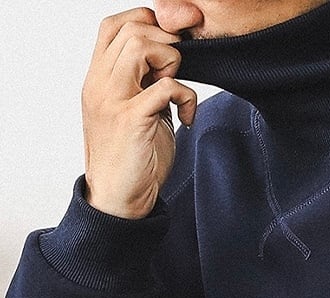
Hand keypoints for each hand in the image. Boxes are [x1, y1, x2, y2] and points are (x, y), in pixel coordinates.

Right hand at [82, 8, 196, 218]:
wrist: (119, 198)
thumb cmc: (132, 155)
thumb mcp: (135, 109)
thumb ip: (145, 81)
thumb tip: (170, 57)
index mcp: (98, 78)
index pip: (114, 25)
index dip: (147, 25)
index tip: (170, 49)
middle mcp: (100, 84)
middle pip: (132, 29)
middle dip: (166, 43)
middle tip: (176, 73)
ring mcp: (113, 100)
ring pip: (143, 46)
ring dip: (172, 62)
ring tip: (176, 91)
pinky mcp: (132, 119)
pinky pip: (167, 86)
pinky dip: (187, 97)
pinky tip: (186, 117)